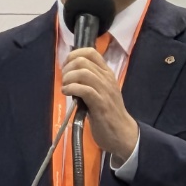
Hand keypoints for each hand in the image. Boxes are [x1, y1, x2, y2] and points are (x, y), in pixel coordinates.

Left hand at [61, 48, 138, 162]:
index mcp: (107, 73)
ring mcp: (104, 90)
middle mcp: (107, 78)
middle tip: (64, 79)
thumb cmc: (108, 113)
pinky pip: (83, 89)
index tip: (66, 65)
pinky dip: (71, 88)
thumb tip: (71, 72)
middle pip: (83, 61)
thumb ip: (90, 80)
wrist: (121, 133)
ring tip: (65, 87)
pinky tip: (67, 93)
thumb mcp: (101, 91)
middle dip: (67, 68)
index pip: (91, 52)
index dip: (74, 55)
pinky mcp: (100, 104)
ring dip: (68, 78)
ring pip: (83, 73)